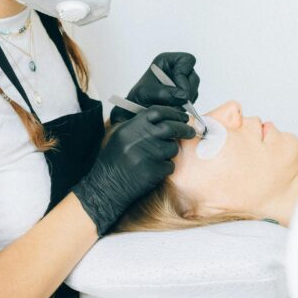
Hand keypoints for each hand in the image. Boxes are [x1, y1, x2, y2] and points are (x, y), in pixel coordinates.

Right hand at [72, 105, 195, 234]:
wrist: (106, 186)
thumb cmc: (114, 161)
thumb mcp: (122, 137)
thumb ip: (141, 127)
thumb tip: (168, 120)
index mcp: (130, 127)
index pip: (157, 112)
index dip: (173, 113)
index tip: (182, 117)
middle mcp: (139, 138)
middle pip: (170, 127)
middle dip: (184, 129)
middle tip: (190, 131)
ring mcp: (147, 154)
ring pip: (172, 147)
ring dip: (170, 152)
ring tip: (156, 158)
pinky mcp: (154, 170)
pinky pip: (169, 166)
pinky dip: (165, 168)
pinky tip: (152, 171)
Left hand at [109, 52, 200, 125]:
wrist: (138, 110)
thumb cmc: (139, 97)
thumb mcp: (146, 93)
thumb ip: (164, 93)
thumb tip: (184, 96)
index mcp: (167, 61)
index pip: (187, 60)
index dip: (184, 74)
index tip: (177, 88)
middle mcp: (176, 69)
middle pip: (193, 76)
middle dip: (187, 91)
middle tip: (176, 102)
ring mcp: (182, 81)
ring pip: (194, 89)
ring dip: (186, 99)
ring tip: (171, 105)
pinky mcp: (185, 93)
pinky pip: (193, 98)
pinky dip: (186, 105)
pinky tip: (174, 107)